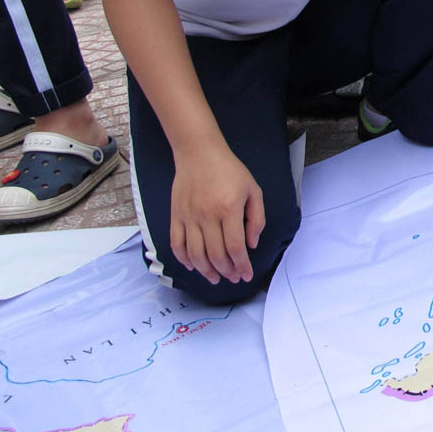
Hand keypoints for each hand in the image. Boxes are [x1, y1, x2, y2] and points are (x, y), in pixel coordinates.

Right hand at [170, 142, 265, 286]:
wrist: (199, 153)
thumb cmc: (229, 170)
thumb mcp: (253, 189)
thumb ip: (257, 218)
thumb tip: (252, 244)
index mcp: (229, 209)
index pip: (235, 247)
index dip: (242, 266)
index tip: (246, 275)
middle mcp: (207, 216)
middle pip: (216, 255)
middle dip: (227, 272)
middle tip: (234, 278)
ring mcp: (189, 217)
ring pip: (196, 255)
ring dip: (206, 271)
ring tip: (216, 278)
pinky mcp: (176, 216)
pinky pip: (177, 244)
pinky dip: (184, 260)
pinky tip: (194, 266)